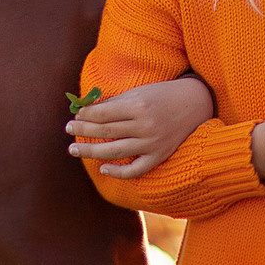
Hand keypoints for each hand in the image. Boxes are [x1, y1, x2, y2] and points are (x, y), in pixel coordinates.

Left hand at [67, 75, 215, 177]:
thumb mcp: (140, 92)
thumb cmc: (163, 94)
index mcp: (139, 105)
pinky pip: (135, 170)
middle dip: (82, 131)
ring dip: (90, 151)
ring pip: (113, 152)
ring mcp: (152, 143)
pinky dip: (117, 172)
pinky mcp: (159, 155)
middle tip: (68, 130)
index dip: (85, 116)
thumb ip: (115, 103)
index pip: (103, 114)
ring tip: (74, 149)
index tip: (76, 116)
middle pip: (105, 132)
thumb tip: (86, 112)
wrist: (196, 103)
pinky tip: (103, 168)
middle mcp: (144, 125)